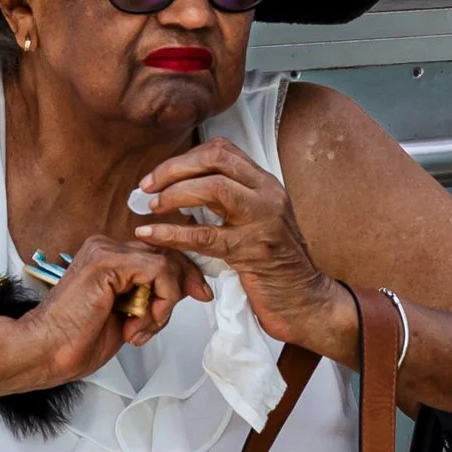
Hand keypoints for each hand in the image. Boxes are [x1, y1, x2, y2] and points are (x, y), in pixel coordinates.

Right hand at [0, 234, 204, 398]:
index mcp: (108, 258)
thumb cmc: (76, 340)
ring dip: (164, 302)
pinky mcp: (108, 261)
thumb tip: (180, 291)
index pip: (159, 252)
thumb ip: (148, 298)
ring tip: (140, 328)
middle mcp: (106, 247)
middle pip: (167, 251)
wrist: (46, 350)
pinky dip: (160, 300)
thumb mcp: (127, 316)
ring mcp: (106, 250)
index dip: (185, 273)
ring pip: (165, 263)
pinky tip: (138, 322)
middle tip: (199, 298)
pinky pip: (158, 271)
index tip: (201, 292)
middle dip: (187, 280)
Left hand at [128, 141, 354, 361]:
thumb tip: (182, 188)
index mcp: (265, 183)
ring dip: (174, 194)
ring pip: (213, 188)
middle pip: (215, 159)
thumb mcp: (255, 222)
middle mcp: (267, 194)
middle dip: (173, 169)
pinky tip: (150, 235)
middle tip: (146, 187)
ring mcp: (263, 220)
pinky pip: (205, 236)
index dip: (184, 158)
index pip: (222, 150)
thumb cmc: (275, 265)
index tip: (159, 176)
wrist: (305, 301)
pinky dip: (171, 233)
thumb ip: (229, 202)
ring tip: (151, 207)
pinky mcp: (253, 251)